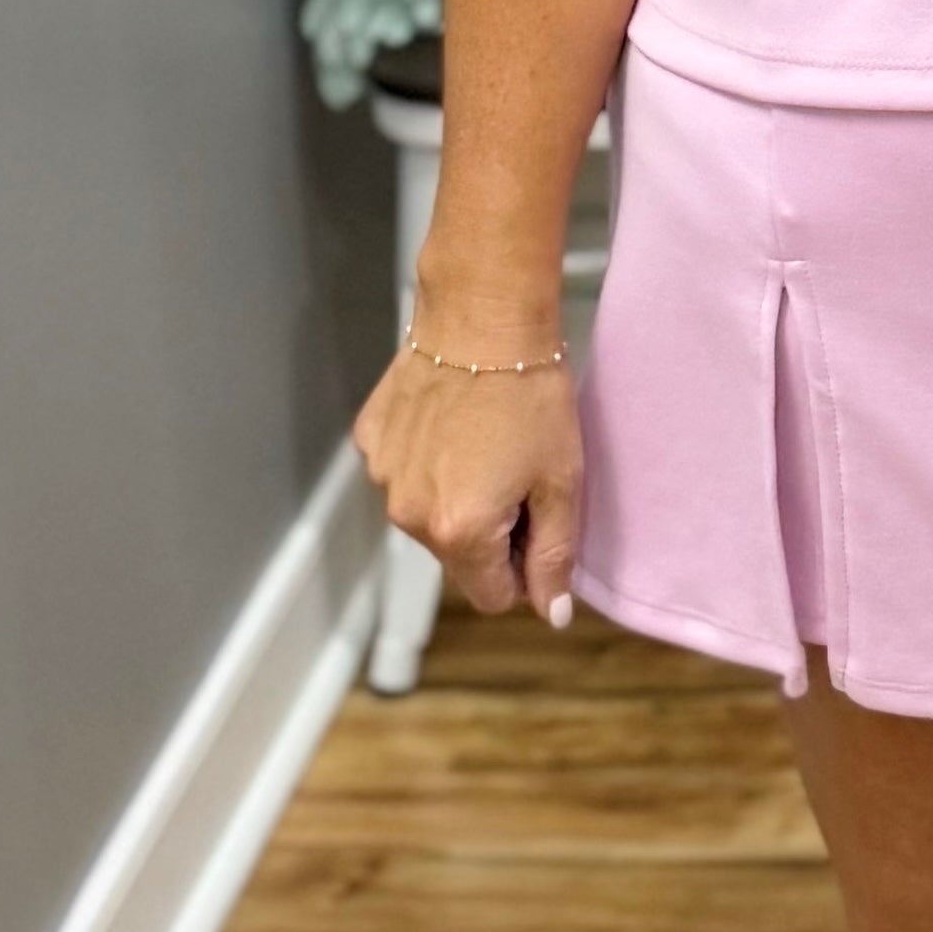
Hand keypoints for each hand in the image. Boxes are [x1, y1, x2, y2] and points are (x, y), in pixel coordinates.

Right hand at [353, 321, 582, 625]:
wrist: (482, 316)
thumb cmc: (531, 396)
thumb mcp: (561, 482)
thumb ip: (554, 557)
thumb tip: (551, 615)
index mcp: (459, 532)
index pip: (492, 596)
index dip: (522, 569)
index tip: (538, 522)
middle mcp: (408, 514)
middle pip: (458, 557)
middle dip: (490, 532)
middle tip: (518, 473)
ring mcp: (383, 476)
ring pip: (428, 516)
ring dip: (456, 497)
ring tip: (486, 442)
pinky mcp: (370, 440)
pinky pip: (405, 473)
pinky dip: (429, 461)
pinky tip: (453, 422)